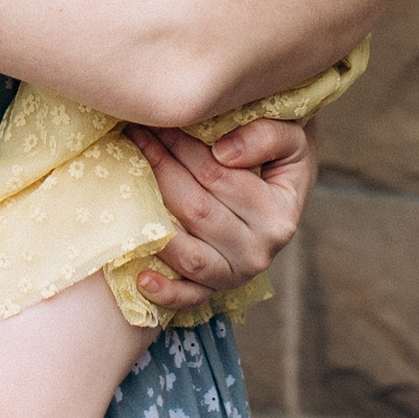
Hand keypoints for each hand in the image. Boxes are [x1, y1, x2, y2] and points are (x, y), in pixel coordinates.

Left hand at [126, 114, 316, 312]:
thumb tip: (224, 152)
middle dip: (160, 167)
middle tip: (134, 135)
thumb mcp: (291, 139)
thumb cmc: (280, 157)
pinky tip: (142, 278)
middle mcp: (259, 251)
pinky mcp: (213, 290)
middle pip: (196, 209)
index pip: (219, 175)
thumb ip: (266, 136)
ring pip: (187, 251)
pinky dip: (165, 291)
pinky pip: (187, 296)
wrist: (282, 192)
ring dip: (152, 216)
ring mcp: (235, 275)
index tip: (158, 121)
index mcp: (279, 214)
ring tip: (127, 180)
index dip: (183, 145)